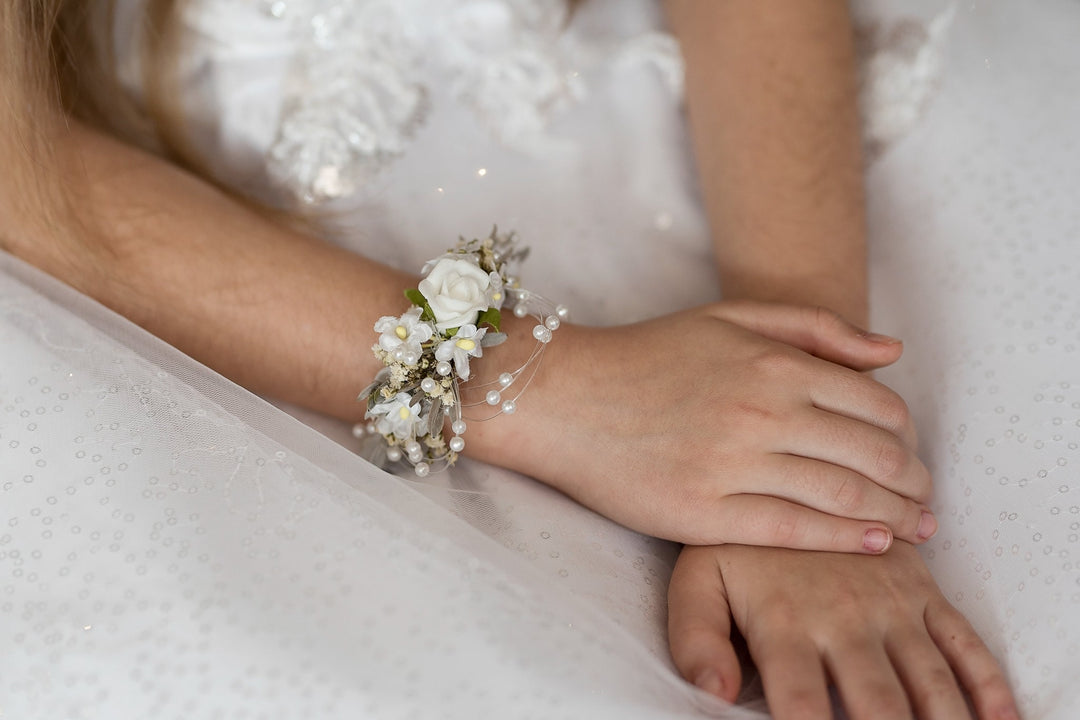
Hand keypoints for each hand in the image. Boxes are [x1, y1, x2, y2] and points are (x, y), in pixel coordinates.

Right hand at [469, 302, 935, 552]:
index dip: (908, 435)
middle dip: (914, 482)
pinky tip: (873, 545)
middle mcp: (762, 410)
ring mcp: (733, 463)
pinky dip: (844, 539)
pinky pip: (794, 530)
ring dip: (894, 517)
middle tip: (924, 499)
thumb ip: (816, 328)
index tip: (911, 455)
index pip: (876, 404)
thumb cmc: (647, 356)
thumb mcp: (728, 318)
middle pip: (873, 455)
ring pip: (844, 496)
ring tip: (915, 530)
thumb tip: (893, 354)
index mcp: (774, 362)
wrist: (563, 398)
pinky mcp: (703, 511)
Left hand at [668, 542, 1019, 719]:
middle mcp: (844, 618)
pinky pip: (964, 642)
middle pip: (879, 703)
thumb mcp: (697, 580)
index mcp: (785, 622)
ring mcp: (889, 605)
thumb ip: (696, 637)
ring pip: (931, 682)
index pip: (801, 700)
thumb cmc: (735, 543)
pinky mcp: (920, 591)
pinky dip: (988, 686)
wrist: (789, 469)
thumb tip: (712, 695)